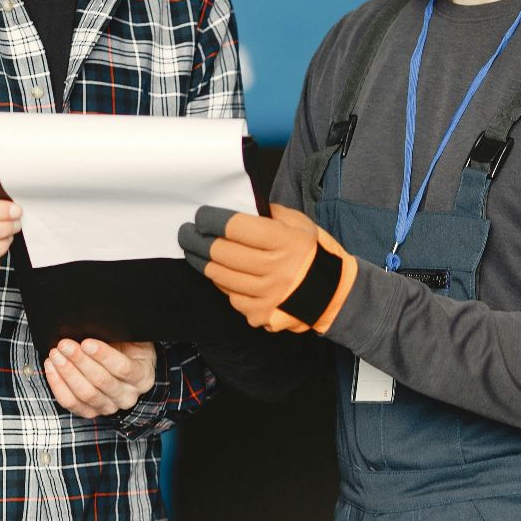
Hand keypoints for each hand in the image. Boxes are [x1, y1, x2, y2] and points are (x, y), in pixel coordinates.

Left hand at [43, 339, 156, 418]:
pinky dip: (58, 385)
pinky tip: (51, 368)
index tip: (86, 342)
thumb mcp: (132, 337)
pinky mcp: (91, 412)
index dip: (104, 355)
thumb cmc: (127, 348)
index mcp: (142, 376)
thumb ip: (121, 334)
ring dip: (67, 372)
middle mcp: (128, 396)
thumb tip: (98, 324)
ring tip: (56, 354)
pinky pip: (71, 403)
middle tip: (64, 345)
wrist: (126, 367)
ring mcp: (109, 406)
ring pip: (85, 394)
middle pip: (101, 381)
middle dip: (80, 361)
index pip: (124, 368)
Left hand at [179, 203, 354, 332]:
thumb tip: (239, 206)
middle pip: (221, 253)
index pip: (235, 227)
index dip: (211, 220)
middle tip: (186, 234)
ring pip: (220, 277)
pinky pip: (231, 298)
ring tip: (195, 252)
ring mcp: (267, 295)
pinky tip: (224, 275)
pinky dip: (224, 286)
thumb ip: (270, 214)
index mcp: (284, 242)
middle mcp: (275, 269)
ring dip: (203, 263)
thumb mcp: (300, 225)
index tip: (200, 217)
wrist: (334, 295)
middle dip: (197, 241)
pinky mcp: (261, 314)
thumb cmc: (314, 253)